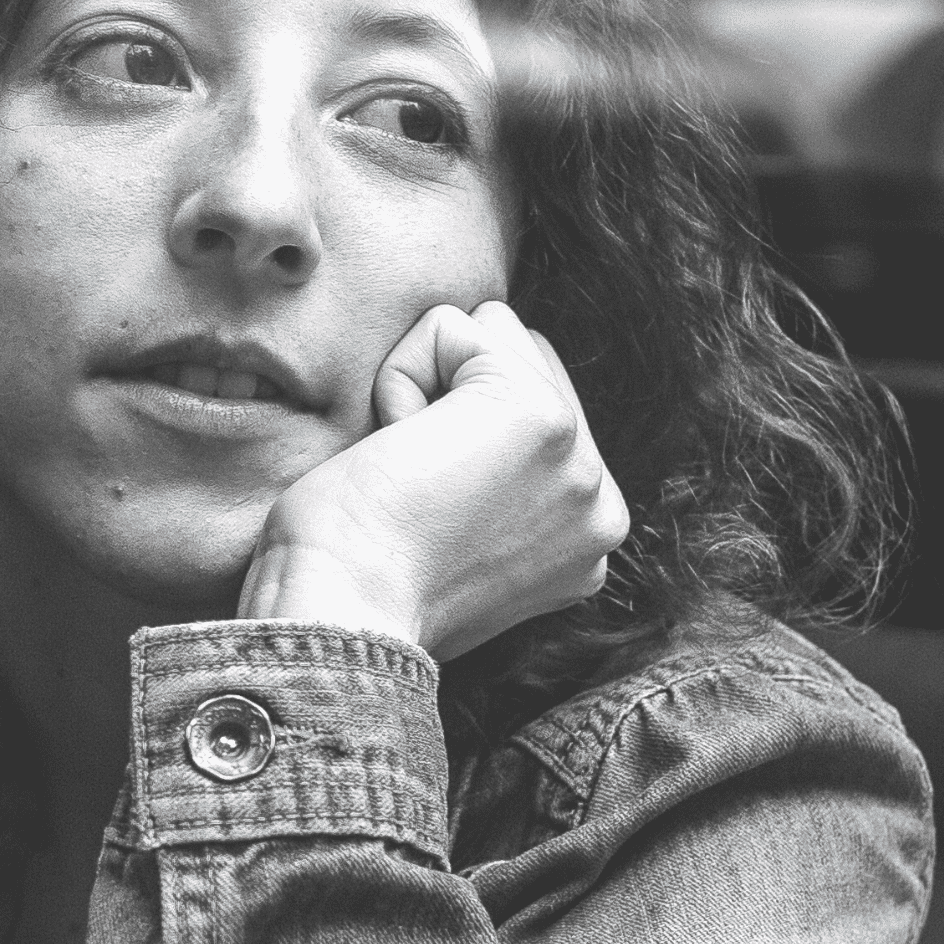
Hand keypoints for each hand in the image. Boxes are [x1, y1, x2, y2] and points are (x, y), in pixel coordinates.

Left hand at [240, 301, 631, 658]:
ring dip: (425, 389)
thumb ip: (500, 500)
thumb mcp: (460, 556)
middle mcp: (601, 504)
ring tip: (408, 474)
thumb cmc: (360, 592)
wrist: (341, 616)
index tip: (429, 521)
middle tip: (415, 496)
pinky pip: (449, 327)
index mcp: (590, 541)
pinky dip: (399, 377)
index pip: (540, 411)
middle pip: (525, 360)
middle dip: (451, 402)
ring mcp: (578, 457)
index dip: (460, 437)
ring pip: (491, 333)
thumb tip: (475, 443)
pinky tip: (396, 450)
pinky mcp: (536, 411)